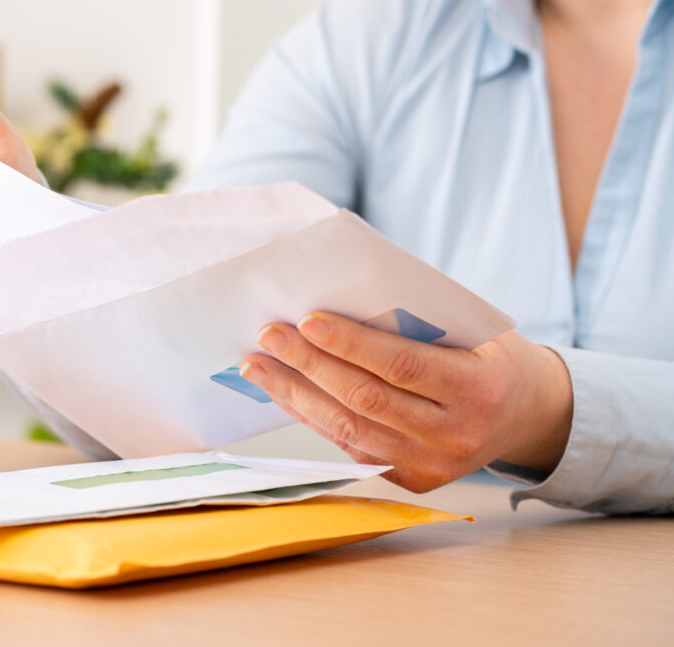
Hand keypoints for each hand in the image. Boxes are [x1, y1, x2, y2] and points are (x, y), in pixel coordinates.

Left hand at [239, 312, 573, 491]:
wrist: (528, 415)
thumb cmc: (490, 357)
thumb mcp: (472, 332)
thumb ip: (416, 324)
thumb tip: (334, 304)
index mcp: (478, 389)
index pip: (403, 365)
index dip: (351, 344)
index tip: (307, 319)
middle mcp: (455, 436)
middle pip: (366, 399)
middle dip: (309, 364)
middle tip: (268, 334)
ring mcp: (432, 466)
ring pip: (348, 430)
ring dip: (296, 394)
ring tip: (258, 365)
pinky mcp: (412, 481)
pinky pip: (350, 447)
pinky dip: (313, 416)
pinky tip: (285, 391)